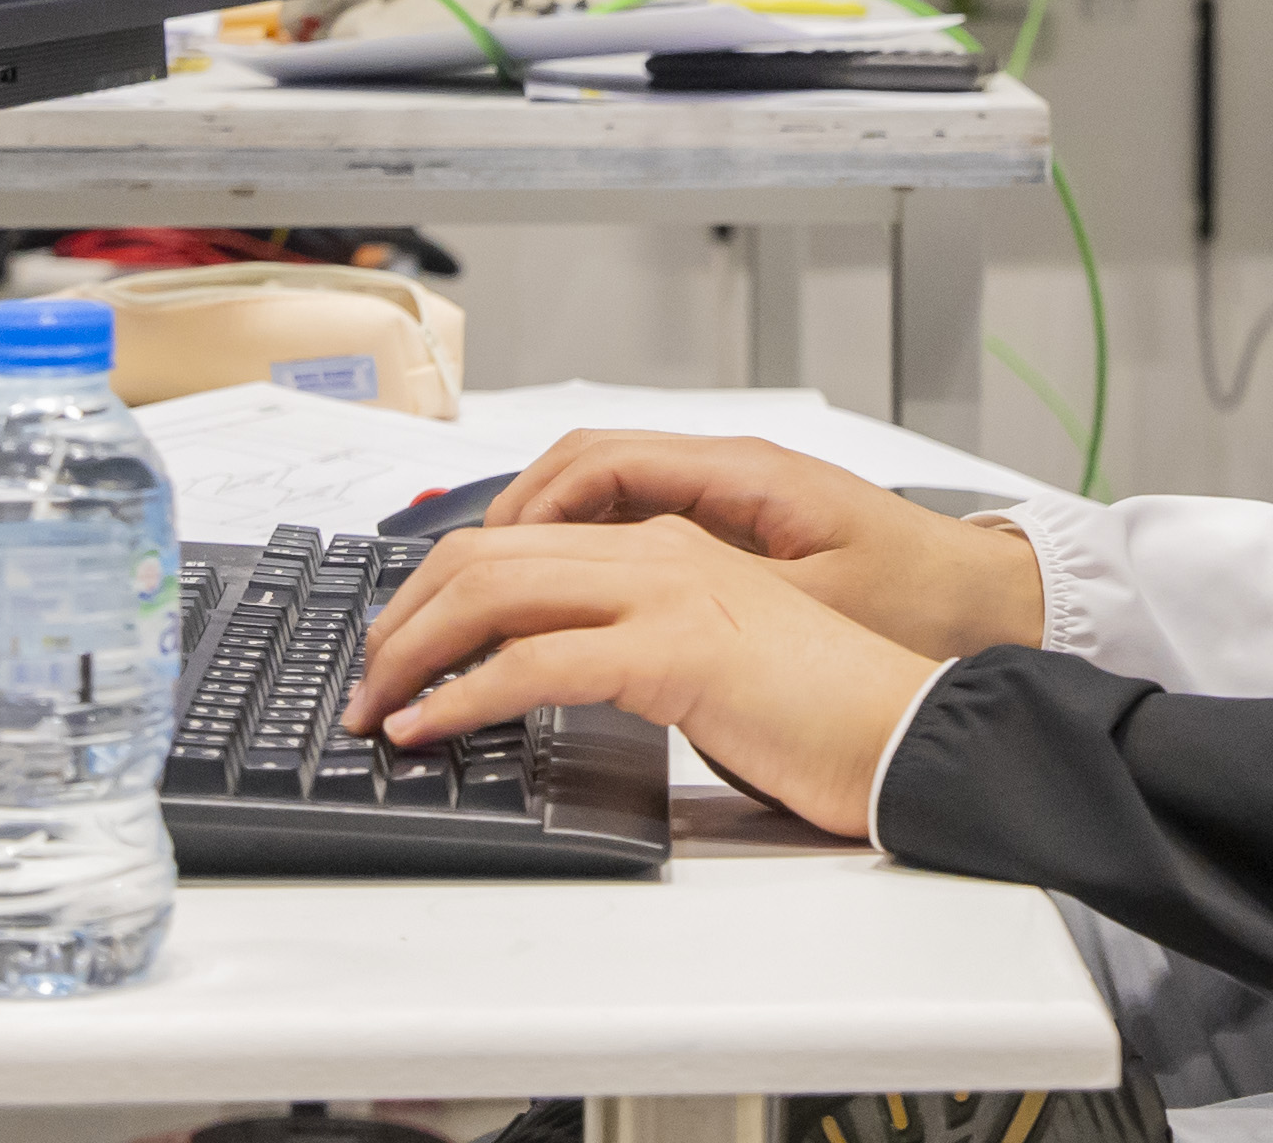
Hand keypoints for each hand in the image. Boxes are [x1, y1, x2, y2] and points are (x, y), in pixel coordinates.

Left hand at [340, 515, 935, 838]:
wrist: (910, 731)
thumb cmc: (823, 713)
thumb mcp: (710, 664)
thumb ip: (633, 653)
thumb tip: (544, 688)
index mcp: (665, 546)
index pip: (515, 541)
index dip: (434, 590)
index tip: (394, 650)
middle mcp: (656, 551)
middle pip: (484, 554)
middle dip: (402, 617)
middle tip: (362, 681)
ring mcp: (665, 592)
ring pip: (493, 591)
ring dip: (412, 651)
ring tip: (376, 706)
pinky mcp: (675, 651)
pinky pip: (532, 662)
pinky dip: (461, 694)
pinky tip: (427, 727)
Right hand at [485, 431, 1044, 660]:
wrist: (993, 602)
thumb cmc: (924, 604)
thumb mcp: (813, 610)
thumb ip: (711, 605)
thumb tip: (612, 617)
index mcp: (739, 477)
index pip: (596, 467)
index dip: (523, 516)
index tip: (472, 572)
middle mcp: (724, 474)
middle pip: (579, 474)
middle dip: (502, 529)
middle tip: (445, 599)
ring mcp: (726, 501)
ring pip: (597, 499)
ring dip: (532, 543)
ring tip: (474, 609)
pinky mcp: (733, 535)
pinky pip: (630, 527)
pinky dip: (577, 557)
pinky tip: (548, 612)